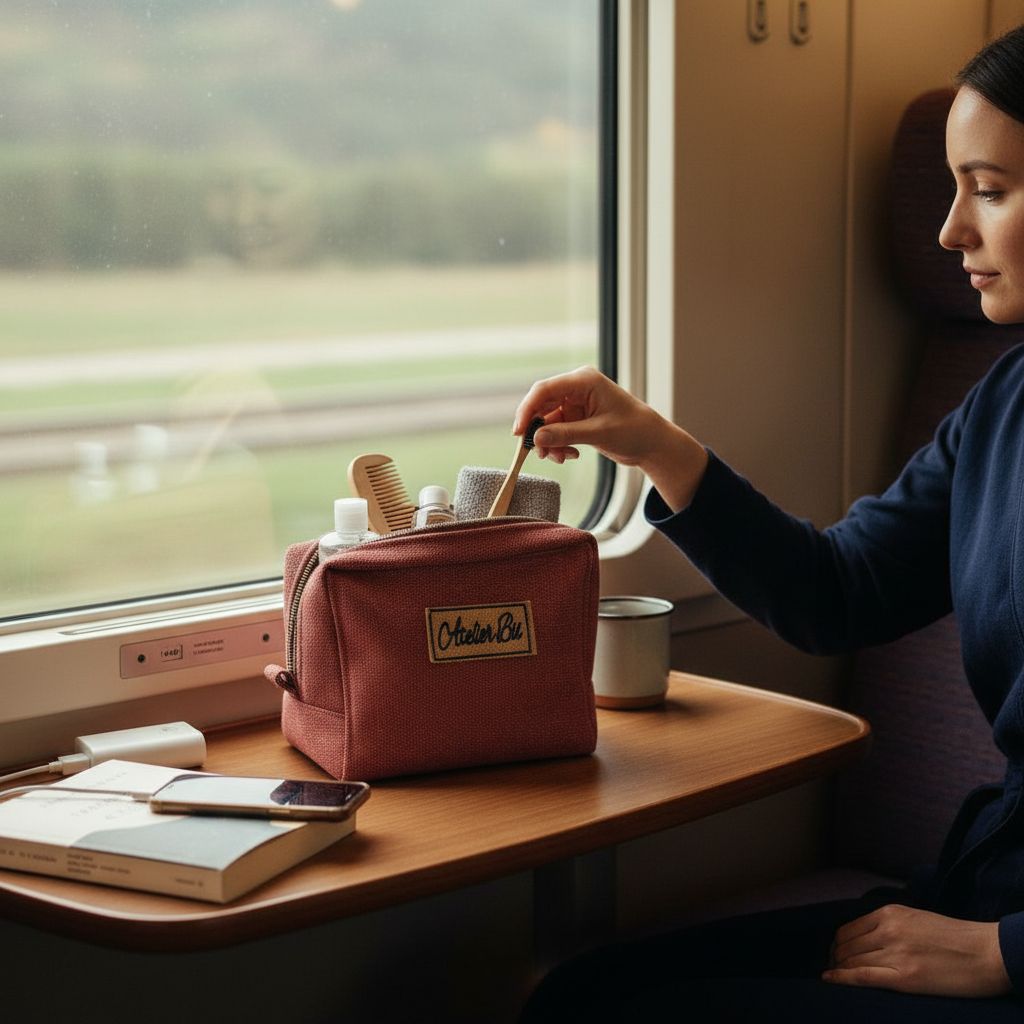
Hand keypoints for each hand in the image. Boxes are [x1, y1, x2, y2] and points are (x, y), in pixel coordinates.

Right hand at [512, 366, 707, 511]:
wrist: (653, 444)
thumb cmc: (634, 430)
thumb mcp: (598, 433)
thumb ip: (565, 435)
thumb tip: (536, 439)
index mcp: (584, 381)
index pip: (545, 389)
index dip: (528, 410)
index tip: (519, 433)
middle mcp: (577, 389)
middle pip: (542, 405)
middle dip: (538, 430)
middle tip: (536, 452)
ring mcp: (576, 404)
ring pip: (547, 422)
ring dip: (548, 442)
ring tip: (558, 458)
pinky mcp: (576, 419)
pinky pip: (555, 431)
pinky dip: (557, 445)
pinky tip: (569, 455)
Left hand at [823, 904, 1010, 997]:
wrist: (986, 953)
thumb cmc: (954, 938)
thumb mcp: (914, 918)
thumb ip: (888, 924)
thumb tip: (863, 938)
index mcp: (889, 913)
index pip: (848, 930)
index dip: (837, 946)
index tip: (836, 956)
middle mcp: (888, 930)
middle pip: (846, 947)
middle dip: (836, 959)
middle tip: (834, 970)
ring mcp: (895, 953)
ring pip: (851, 962)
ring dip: (839, 970)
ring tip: (836, 978)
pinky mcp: (905, 978)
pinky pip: (862, 976)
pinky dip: (842, 979)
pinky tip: (829, 980)